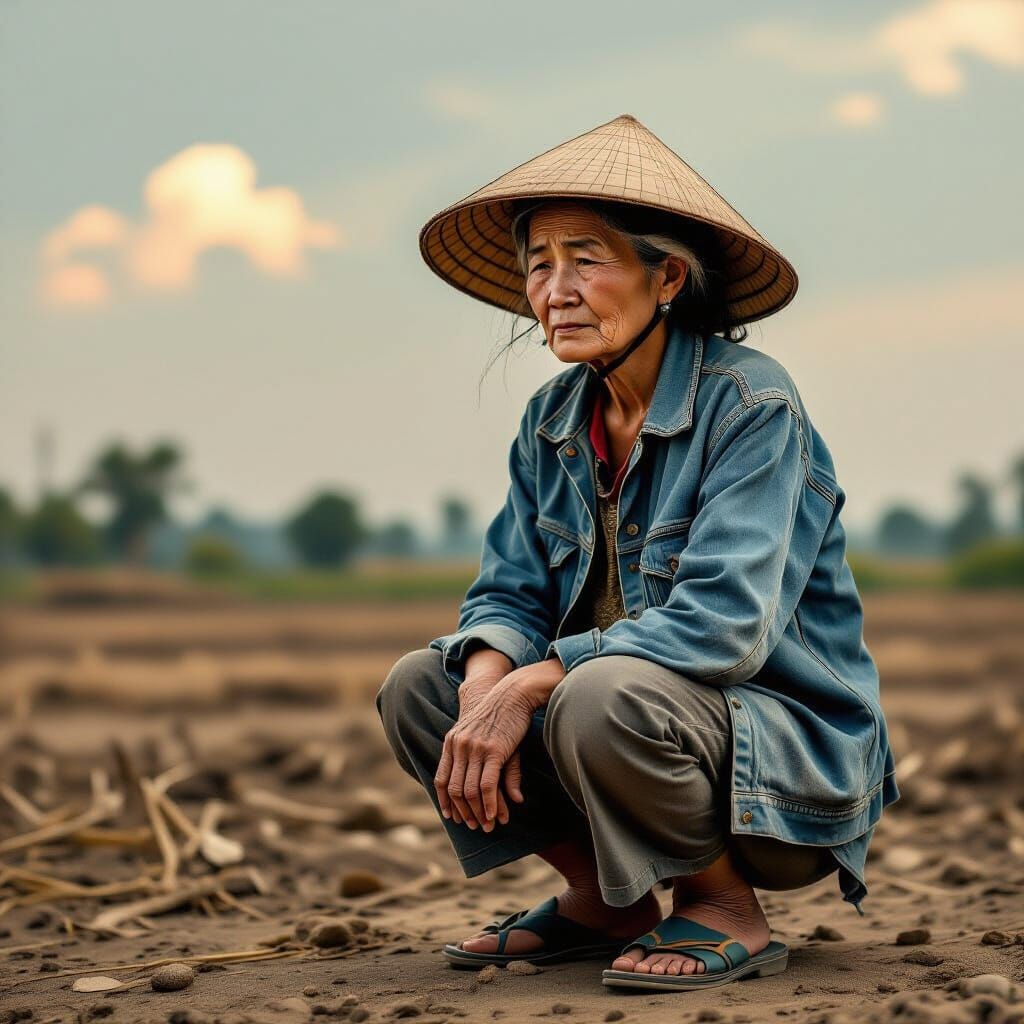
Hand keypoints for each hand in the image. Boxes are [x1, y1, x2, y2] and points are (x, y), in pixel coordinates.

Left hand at [435, 657, 566, 830]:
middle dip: (463, 811)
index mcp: (452, 741)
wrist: (513, 692)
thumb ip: (483, 763)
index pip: (442, 778)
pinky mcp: (494, 751)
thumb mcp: (485, 738)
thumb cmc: (500, 714)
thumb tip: (482, 781)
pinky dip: (489, 804)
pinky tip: (494, 815)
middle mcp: (459, 746)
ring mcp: (475, 749)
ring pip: (470, 790)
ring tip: (485, 826)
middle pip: (455, 788)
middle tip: (472, 827)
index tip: (451, 816)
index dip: (445, 799)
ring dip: (477, 813)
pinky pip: (487, 785)